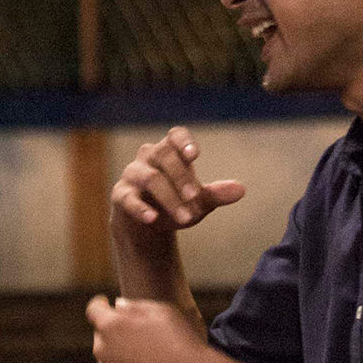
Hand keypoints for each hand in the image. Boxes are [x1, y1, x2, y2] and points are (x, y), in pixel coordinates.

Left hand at [86, 295, 223, 362]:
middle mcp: (102, 349)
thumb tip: (117, 306)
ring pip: (108, 359)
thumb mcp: (161, 311)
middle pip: (101, 335)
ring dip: (119, 355)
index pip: (94, 310)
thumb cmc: (179, 340)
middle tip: (139, 335)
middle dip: (114, 332)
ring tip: (148, 357)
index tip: (104, 304)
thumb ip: (134, 306)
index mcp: (110, 325)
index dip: (100, 304)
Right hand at [110, 127, 244, 234]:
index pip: (175, 135)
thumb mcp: (198, 201)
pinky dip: (140, 208)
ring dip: (169, 198)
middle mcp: (148, 158)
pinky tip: (152, 219)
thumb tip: (241, 190)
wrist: (148, 227)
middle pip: (163, 155)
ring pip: (149, 178)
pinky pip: (127, 198)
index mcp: (169, 152)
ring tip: (186, 218)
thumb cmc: (175, 204)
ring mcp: (132, 175)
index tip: (194, 155)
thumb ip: (216, 194)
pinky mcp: (121, 195)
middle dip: (181, 177)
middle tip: (195, 198)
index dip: (183, 141)